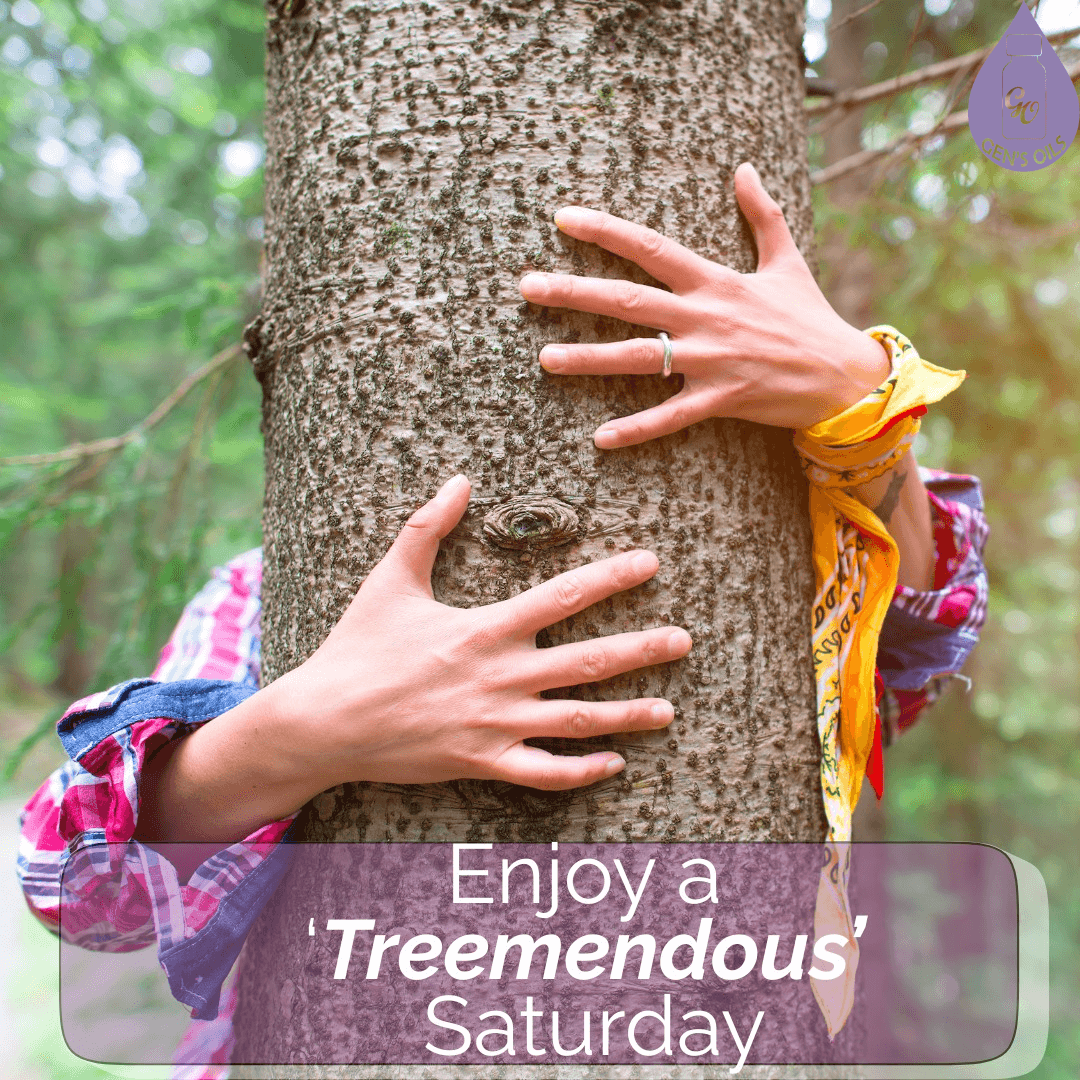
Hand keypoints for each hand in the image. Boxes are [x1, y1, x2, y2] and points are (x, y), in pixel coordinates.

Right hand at [272, 474, 690, 790]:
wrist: (324, 721)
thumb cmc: (358, 647)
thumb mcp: (390, 579)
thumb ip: (428, 527)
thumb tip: (459, 479)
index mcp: (484, 629)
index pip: (561, 597)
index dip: (610, 578)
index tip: (650, 563)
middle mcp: (499, 677)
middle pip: (587, 662)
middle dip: (641, 649)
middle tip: (684, 640)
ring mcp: (494, 724)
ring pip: (576, 720)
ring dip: (627, 715)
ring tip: (668, 709)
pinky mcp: (482, 762)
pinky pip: (543, 773)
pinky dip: (581, 771)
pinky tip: (615, 764)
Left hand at [518, 162, 890, 444]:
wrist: (843, 375)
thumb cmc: (809, 317)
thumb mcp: (786, 261)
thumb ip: (762, 214)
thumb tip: (745, 167)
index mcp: (715, 281)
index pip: (650, 247)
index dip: (605, 231)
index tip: (562, 219)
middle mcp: (705, 317)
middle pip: (628, 301)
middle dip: (574, 293)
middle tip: (526, 288)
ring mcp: (710, 360)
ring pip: (639, 359)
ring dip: (589, 359)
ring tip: (544, 359)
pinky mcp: (719, 399)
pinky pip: (670, 417)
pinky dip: (636, 428)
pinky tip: (599, 438)